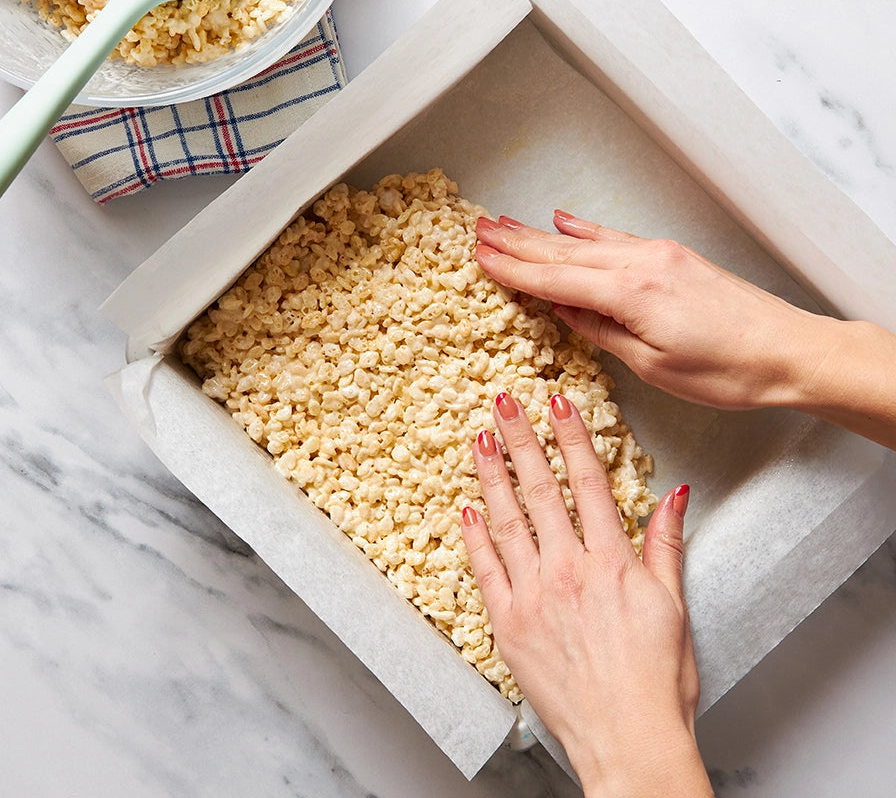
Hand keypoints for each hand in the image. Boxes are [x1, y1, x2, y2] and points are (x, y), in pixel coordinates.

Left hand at [461, 391, 711, 797]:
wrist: (629, 741)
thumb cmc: (656, 681)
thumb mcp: (673, 606)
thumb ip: (666, 544)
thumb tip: (676, 495)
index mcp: (611, 561)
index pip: (587, 480)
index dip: (570, 435)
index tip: (556, 402)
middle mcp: (568, 569)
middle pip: (541, 488)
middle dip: (521, 438)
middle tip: (503, 401)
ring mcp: (533, 595)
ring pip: (507, 519)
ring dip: (492, 474)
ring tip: (480, 439)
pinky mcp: (508, 624)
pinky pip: (485, 570)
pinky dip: (475, 536)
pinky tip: (467, 508)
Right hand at [475, 211, 835, 411]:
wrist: (789, 350)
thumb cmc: (727, 370)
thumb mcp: (653, 365)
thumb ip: (600, 331)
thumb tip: (562, 309)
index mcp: (629, 293)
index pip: (555, 278)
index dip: (513, 269)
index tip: (480, 258)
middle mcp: (640, 263)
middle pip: (562, 250)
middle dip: (516, 241)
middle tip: (478, 230)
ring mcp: (657, 254)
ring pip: (584, 241)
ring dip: (541, 233)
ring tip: (506, 224)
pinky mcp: (671, 256)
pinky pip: (615, 236)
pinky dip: (585, 228)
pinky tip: (564, 219)